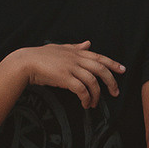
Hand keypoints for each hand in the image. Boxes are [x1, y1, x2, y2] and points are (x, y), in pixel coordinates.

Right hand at [1, 41, 123, 107]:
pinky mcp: (64, 78)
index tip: (123, 70)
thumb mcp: (60, 48)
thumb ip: (76, 47)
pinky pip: (81, 89)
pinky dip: (86, 98)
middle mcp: (76, 59)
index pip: (99, 57)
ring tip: (94, 104)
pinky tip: (85, 104)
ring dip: (96, 95)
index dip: (113, 64)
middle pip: (100, 69)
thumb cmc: (41, 56)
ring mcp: (70, 68)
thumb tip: (89, 43)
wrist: (25, 62)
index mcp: (76, 52)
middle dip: (111, 81)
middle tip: (115, 93)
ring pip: (92, 81)